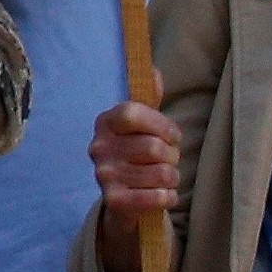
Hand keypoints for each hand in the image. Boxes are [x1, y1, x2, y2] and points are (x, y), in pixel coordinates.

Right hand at [92, 100, 182, 271]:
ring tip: (164, 177)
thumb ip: (149, 97)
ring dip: (173, 178)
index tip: (172, 135)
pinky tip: (163, 194)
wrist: (122, 197)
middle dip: (172, 156)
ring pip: (162, 173)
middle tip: (167, 160)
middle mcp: (98, 147)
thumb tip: (154, 70)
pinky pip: (157, 197)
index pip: (133, 113)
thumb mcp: (141, 124)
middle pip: (154, 147)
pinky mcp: (114, 201)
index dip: (161, 124)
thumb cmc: (138, 153)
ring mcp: (103, 174)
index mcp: (105, 123)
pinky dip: (168, 197)